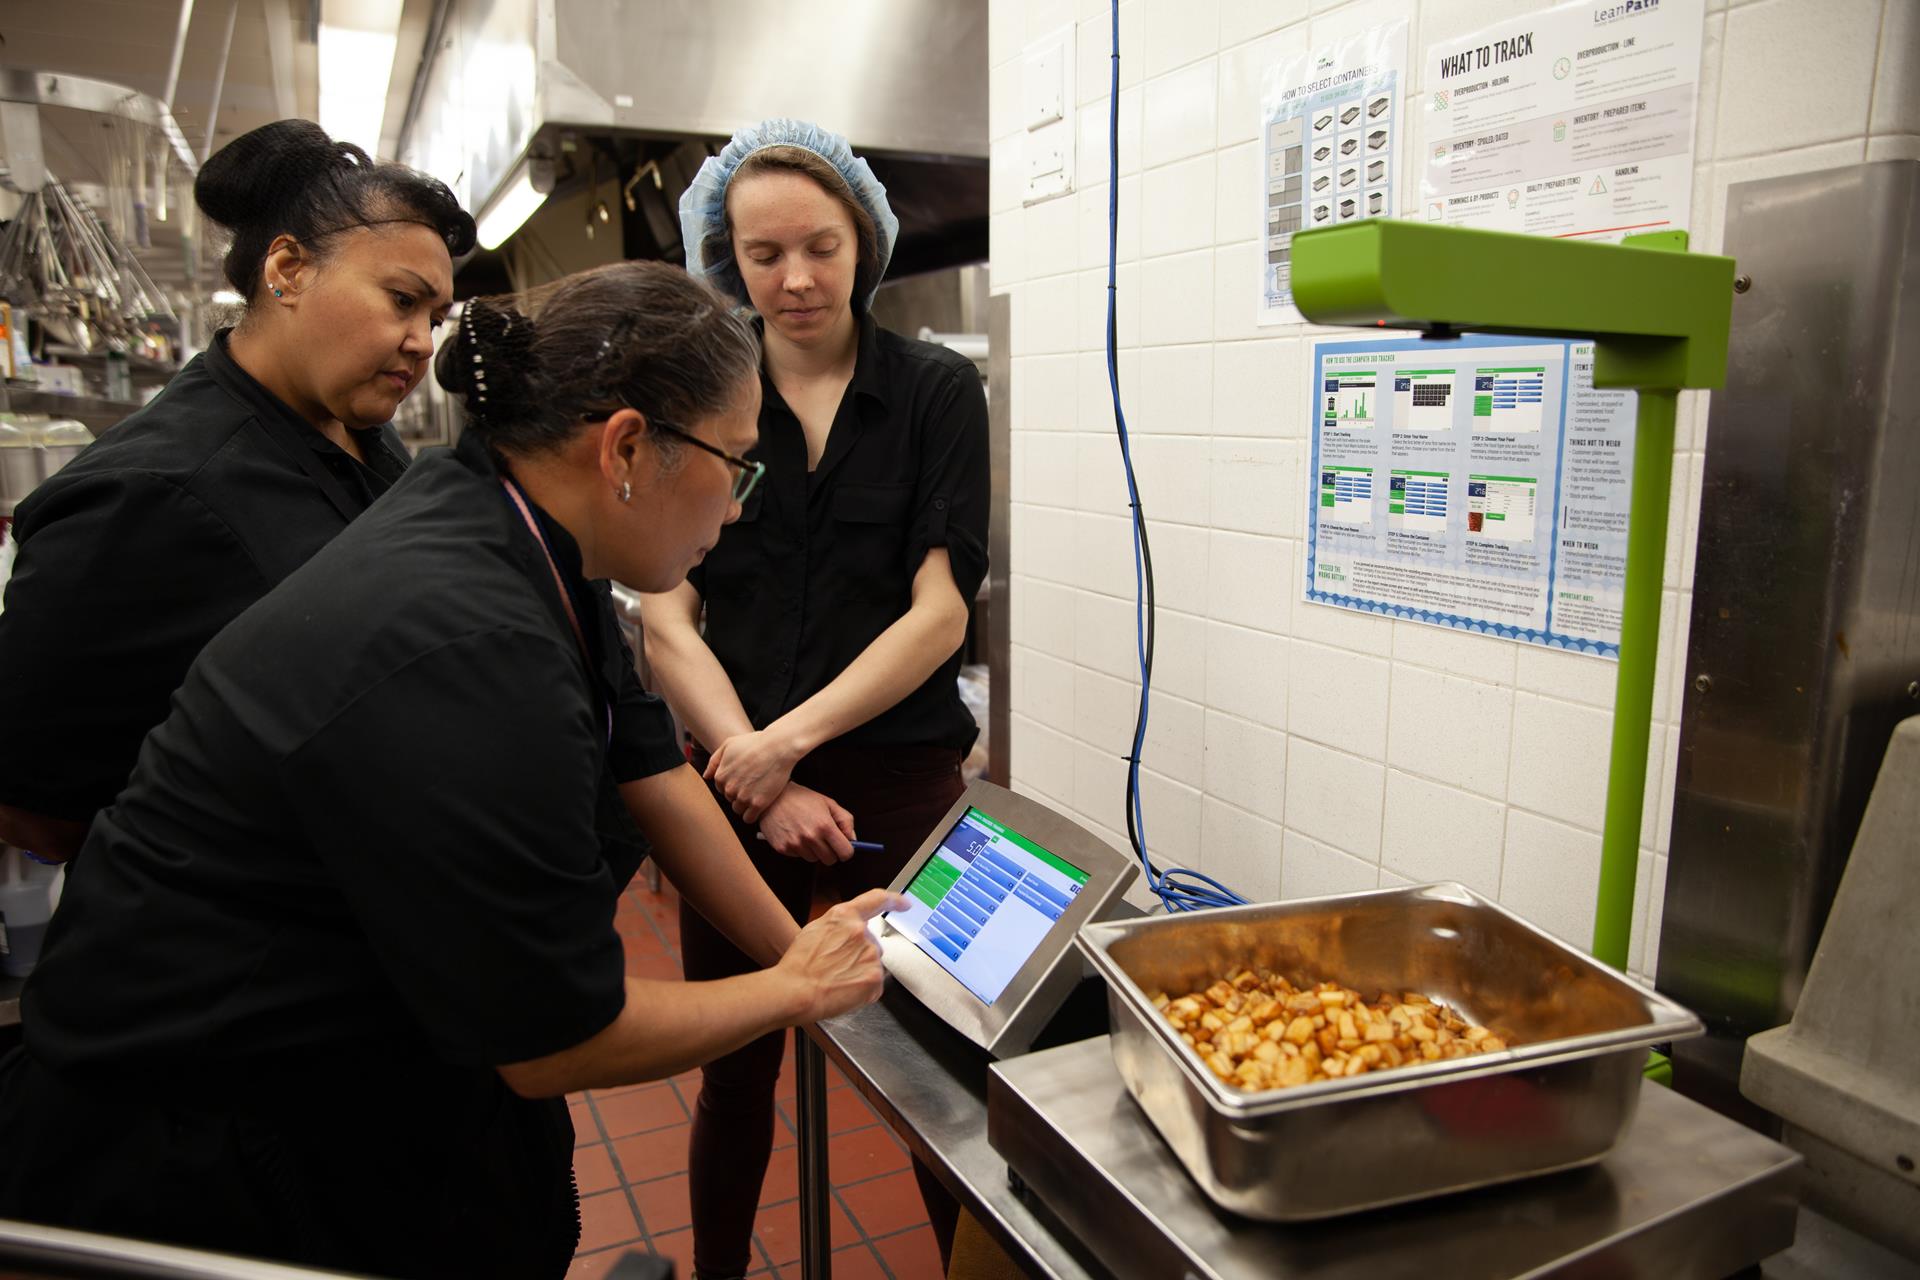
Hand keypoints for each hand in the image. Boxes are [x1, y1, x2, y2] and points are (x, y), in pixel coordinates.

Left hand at [705, 727, 802, 821]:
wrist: (778, 747)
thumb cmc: (755, 743)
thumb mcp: (729, 744)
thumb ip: (714, 761)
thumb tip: (706, 776)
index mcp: (720, 776)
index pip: (721, 789)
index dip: (732, 784)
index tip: (743, 779)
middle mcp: (729, 788)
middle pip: (730, 799)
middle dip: (739, 794)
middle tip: (752, 784)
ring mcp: (743, 797)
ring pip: (738, 810)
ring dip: (745, 805)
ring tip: (757, 794)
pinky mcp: (758, 804)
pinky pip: (749, 818)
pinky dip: (753, 815)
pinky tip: (759, 805)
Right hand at [757, 783, 855, 864]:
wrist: (773, 797)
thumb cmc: (803, 799)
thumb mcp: (829, 803)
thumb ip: (846, 821)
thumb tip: (853, 840)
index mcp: (825, 826)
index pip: (845, 853)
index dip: (846, 850)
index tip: (843, 846)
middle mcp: (811, 837)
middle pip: (830, 860)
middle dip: (831, 852)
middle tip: (825, 839)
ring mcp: (796, 844)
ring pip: (814, 859)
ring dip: (814, 851)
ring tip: (807, 833)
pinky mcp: (783, 848)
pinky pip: (799, 856)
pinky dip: (799, 849)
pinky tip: (795, 834)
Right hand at [776, 888, 905, 1022]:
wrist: (796, 991)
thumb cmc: (799, 964)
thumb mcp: (815, 930)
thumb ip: (839, 925)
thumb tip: (849, 931)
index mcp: (845, 916)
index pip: (877, 900)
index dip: (894, 901)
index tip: (904, 903)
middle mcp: (861, 932)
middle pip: (872, 943)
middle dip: (860, 954)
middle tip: (837, 966)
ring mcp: (870, 955)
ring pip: (872, 964)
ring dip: (860, 971)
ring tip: (836, 979)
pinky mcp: (874, 978)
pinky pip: (874, 983)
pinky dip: (862, 989)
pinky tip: (844, 989)